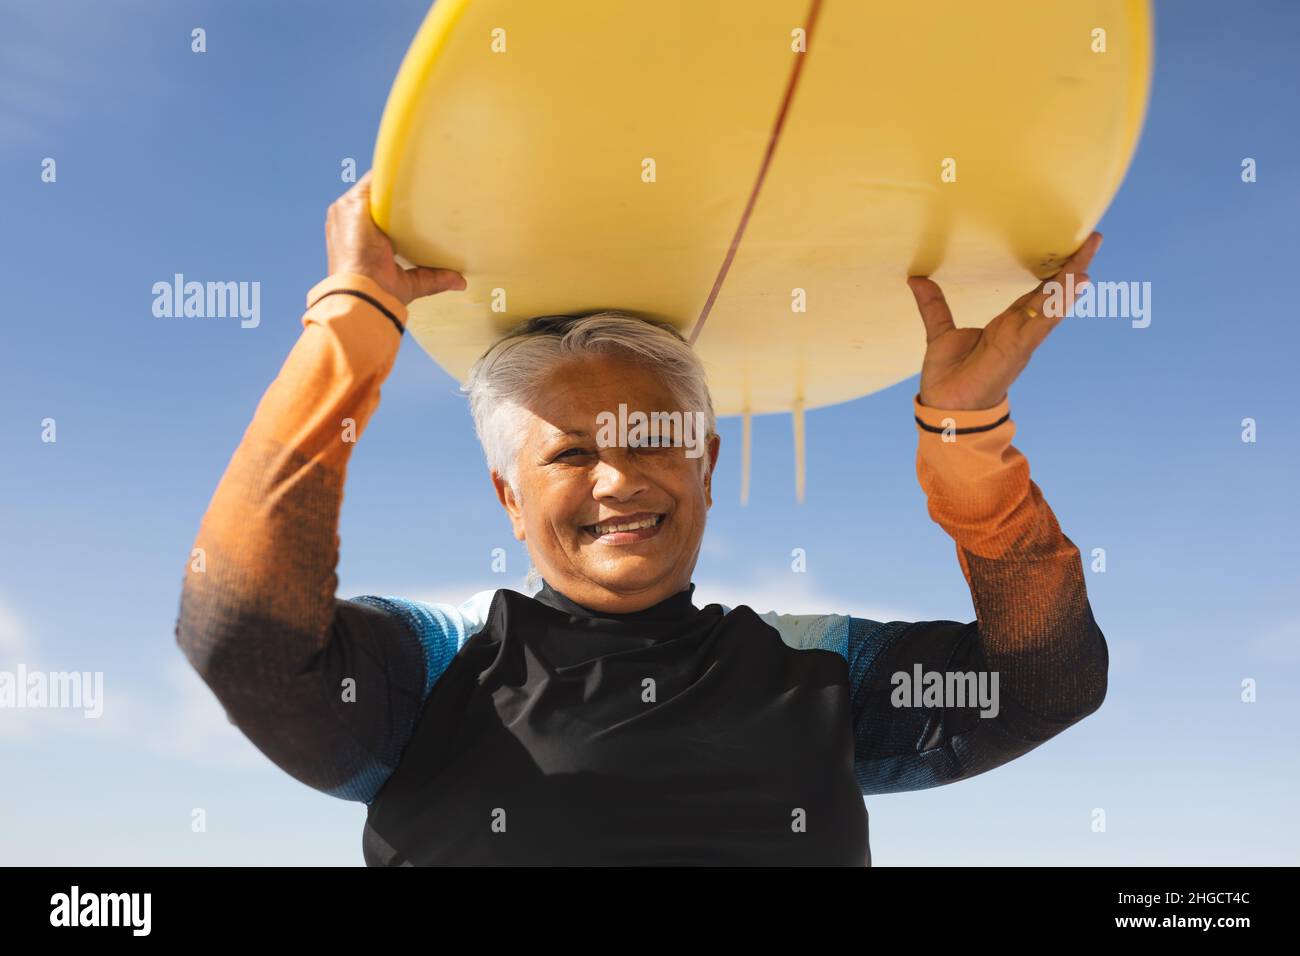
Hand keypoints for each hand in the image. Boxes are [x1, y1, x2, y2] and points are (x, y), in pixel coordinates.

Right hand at [325, 170, 466, 305]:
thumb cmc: (380, 294)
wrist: (362, 296)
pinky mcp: (352, 205)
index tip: (424, 197)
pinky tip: (411, 167)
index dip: (400, 202)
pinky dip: (390, 172)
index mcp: (358, 234)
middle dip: (400, 188)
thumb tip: (459, 281)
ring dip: (397, 178)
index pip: (379, 209)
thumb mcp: (411, 282)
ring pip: (376, 185)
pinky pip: (373, 179)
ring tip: (426, 169)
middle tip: (431, 181)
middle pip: (377, 193)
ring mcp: (347, 210)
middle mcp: (348, 218)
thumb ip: (433, 277)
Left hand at [906, 231, 1102, 409]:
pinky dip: (1057, 303)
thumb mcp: (940, 333)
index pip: (1037, 292)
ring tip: (1090, 251)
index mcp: (1008, 325)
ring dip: (1072, 279)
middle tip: (1094, 239)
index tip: (1070, 249)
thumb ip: (934, 306)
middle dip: (1074, 267)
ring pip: (1052, 303)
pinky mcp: (1017, 348)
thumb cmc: (949, 377)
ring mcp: (1022, 338)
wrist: (946, 408)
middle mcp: (1020, 329)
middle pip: (1052, 293)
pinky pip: (1041, 322)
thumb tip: (916, 280)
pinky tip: (1074, 284)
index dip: (1054, 272)